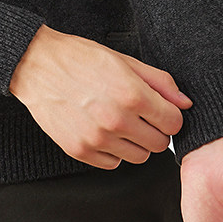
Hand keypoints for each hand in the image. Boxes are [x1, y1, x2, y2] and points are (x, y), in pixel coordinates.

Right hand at [8, 25, 191, 167]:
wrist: (37, 65)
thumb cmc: (81, 58)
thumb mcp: (125, 61)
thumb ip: (160, 82)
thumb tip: (185, 102)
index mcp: (132, 94)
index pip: (174, 123)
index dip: (169, 115)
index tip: (159, 109)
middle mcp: (116, 120)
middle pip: (159, 144)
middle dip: (155, 130)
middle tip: (139, 114)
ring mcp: (97, 138)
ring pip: (139, 157)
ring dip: (135, 142)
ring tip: (120, 121)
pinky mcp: (80, 150)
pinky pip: (113, 163)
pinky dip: (113, 150)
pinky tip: (102, 129)